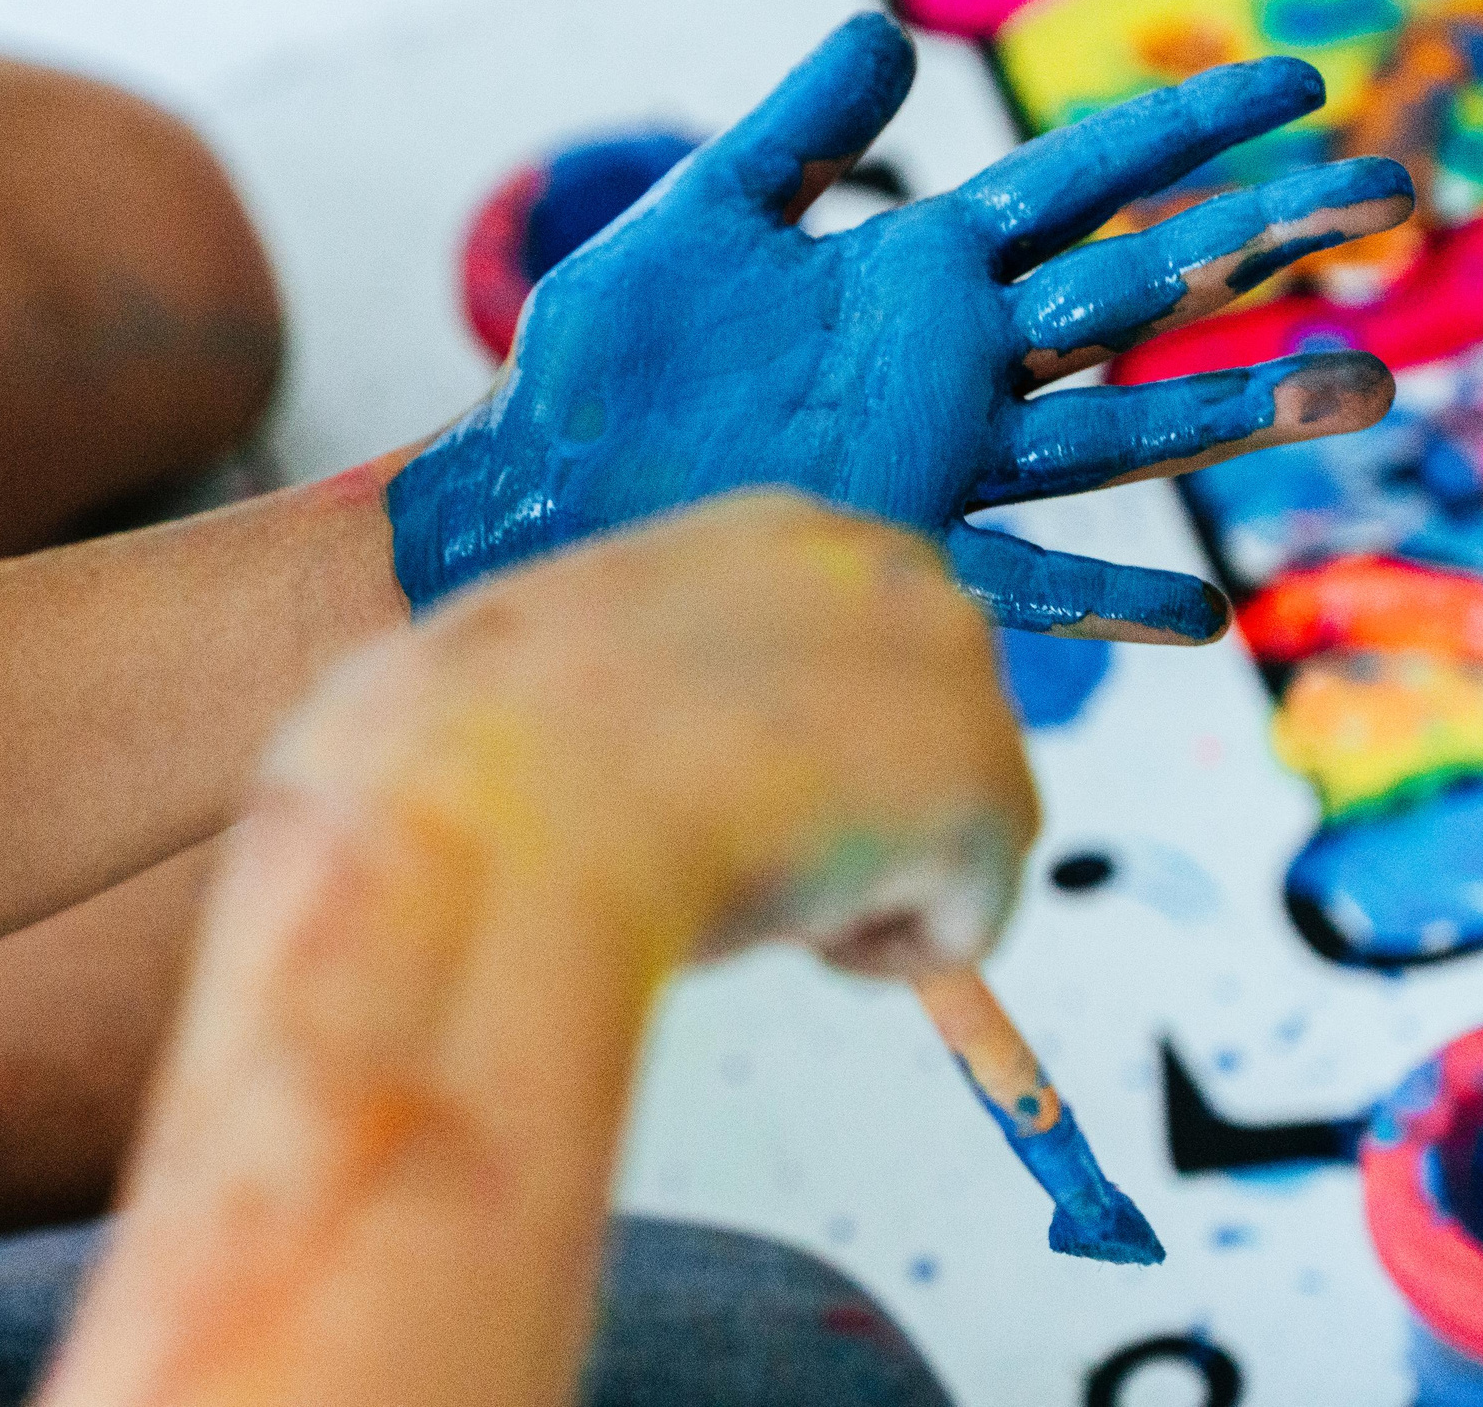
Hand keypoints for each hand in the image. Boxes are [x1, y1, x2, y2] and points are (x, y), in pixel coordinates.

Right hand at [38, 494, 1034, 1406]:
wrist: (506, 806)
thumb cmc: (494, 750)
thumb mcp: (577, 666)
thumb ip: (666, 680)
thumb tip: (674, 752)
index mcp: (782, 529)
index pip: (857, 652)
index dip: (801, 750)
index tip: (726, 794)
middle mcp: (894, 573)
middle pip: (928, 735)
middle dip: (848, 810)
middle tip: (725, 850)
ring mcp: (958, 677)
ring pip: (940, 834)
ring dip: (851, 881)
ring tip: (728, 874)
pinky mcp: (988, 792)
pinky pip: (960, 927)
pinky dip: (877, 954)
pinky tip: (775, 916)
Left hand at [386, 13, 1413, 641]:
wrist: (534, 497)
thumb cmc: (599, 370)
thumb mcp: (696, 220)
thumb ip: (796, 133)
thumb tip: (889, 35)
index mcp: (913, 272)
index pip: (1078, 182)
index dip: (1186, 133)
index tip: (1299, 83)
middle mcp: (947, 366)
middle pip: (1136, 290)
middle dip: (1263, 242)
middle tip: (1396, 197)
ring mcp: (931, 463)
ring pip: (1115, 428)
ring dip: (1236, 408)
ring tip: (1364, 383)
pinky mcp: (889, 549)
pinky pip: (1021, 577)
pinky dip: (1105, 599)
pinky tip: (1203, 618)